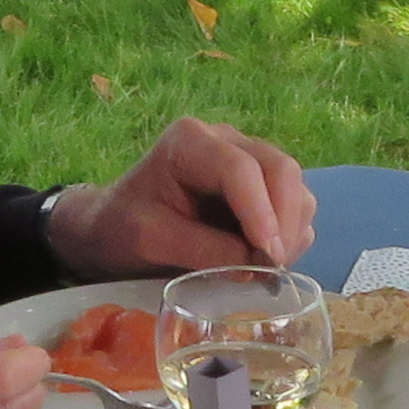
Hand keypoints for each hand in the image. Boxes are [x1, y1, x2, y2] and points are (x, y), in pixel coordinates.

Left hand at [47, 118, 311, 276]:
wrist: (114, 225)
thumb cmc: (123, 227)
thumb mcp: (152, 240)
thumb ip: (204, 250)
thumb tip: (258, 264)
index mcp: (189, 141)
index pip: (239, 169)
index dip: (261, 212)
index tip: (269, 256)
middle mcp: (225, 140)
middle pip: (280, 169)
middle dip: (285, 221)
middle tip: (276, 268)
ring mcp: (247, 158)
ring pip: (294, 187)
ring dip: (291, 230)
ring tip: (267, 268)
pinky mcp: (259, 184)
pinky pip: (293, 203)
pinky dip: (290, 234)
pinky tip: (265, 260)